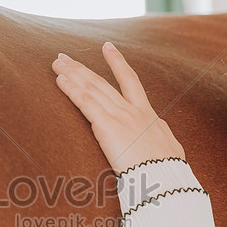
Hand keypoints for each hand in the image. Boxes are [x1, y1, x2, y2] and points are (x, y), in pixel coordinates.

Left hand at [52, 42, 185, 172]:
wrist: (166, 179)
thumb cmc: (169, 172)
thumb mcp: (170, 149)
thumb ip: (161, 138)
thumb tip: (162, 135)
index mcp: (147, 115)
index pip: (130, 81)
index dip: (118, 62)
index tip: (107, 46)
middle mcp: (133, 111)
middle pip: (103, 83)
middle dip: (82, 68)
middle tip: (64, 57)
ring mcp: (121, 117)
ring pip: (92, 89)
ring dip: (72, 74)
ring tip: (57, 64)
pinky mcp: (108, 126)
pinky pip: (86, 103)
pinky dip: (72, 90)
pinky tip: (60, 80)